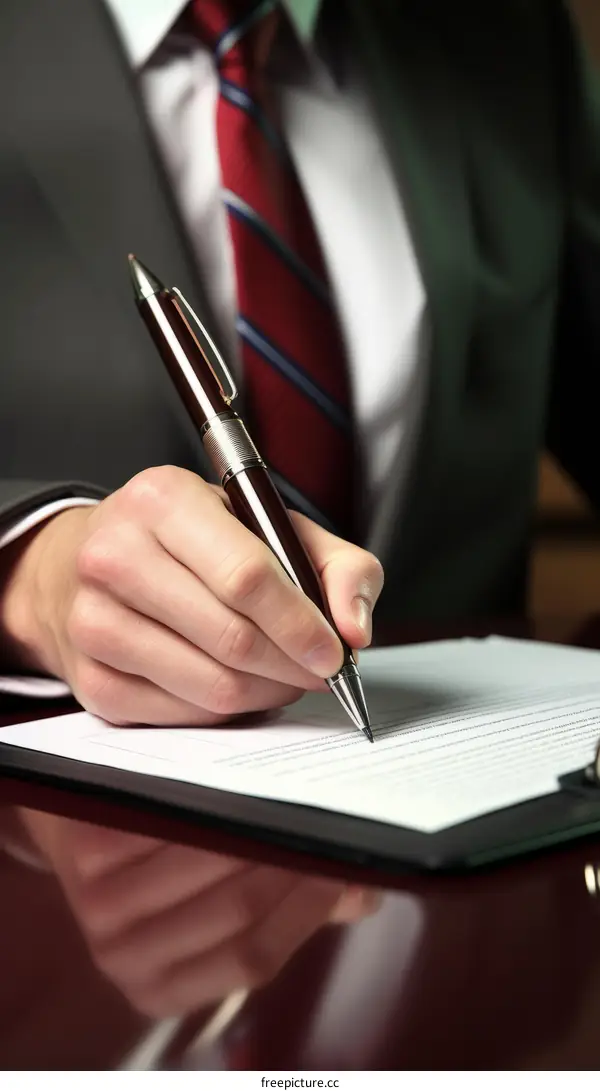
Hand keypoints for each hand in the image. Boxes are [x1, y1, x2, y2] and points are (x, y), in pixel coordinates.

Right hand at [1, 466, 382, 725]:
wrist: (87, 561)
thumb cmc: (191, 542)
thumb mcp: (269, 525)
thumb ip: (336, 565)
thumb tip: (355, 630)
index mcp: (162, 500)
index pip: (245, 575)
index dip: (300, 623)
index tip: (335, 651)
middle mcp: (113, 555)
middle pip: (231, 637)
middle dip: (292, 665)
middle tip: (319, 670)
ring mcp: (92, 620)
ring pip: (210, 685)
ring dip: (266, 691)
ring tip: (283, 674)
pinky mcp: (90, 677)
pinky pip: (183, 714)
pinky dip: (227, 709)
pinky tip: (238, 684)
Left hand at [18, 809, 379, 1016]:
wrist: (74, 824)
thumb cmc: (159, 860)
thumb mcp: (219, 895)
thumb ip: (288, 901)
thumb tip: (360, 893)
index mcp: (164, 988)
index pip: (256, 957)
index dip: (308, 910)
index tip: (345, 867)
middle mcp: (127, 960)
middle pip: (237, 910)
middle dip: (293, 860)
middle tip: (327, 821)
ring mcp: (101, 909)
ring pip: (210, 862)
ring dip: (259, 824)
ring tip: (291, 797)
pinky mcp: (87, 853)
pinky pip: (175, 819)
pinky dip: (215, 796)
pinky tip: (241, 779)